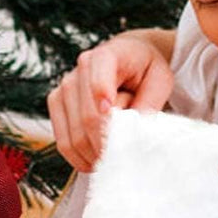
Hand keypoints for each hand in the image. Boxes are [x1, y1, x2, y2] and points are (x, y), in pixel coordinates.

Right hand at [48, 35, 173, 170]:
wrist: (129, 57)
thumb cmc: (146, 70)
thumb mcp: (160, 81)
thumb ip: (149, 104)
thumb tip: (132, 132)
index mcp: (108, 56)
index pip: (98, 83)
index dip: (104, 110)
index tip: (115, 127)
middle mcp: (81, 68)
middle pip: (88, 118)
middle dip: (107, 143)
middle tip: (126, 157)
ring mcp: (65, 85)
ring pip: (74, 133)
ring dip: (94, 153)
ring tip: (114, 159)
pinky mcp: (57, 101)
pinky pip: (62, 139)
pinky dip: (78, 156)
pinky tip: (95, 161)